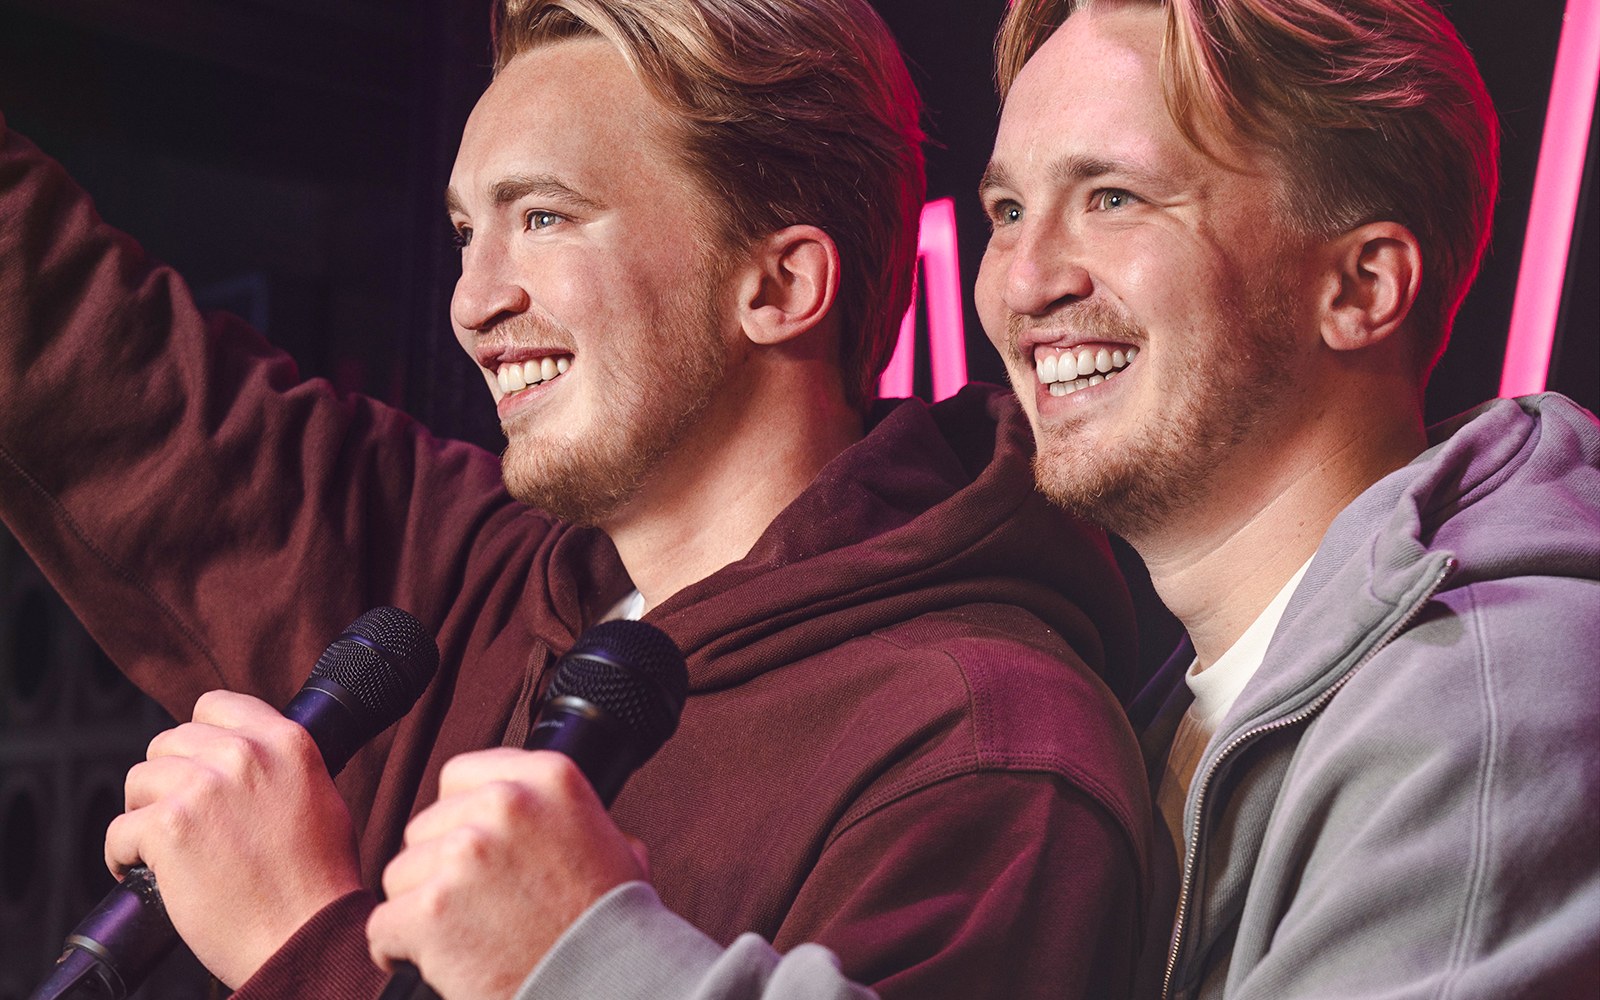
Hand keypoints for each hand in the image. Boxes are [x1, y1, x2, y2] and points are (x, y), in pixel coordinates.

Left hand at [105, 689, 361, 987]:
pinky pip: (119, 830)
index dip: (198, 737)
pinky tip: (146, 873)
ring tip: (162, 847)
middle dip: (167, 778)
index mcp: (285, 740)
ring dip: (144, 814)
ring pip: (139, 780)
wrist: (305, 935)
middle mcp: (244, 753)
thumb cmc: (318, 881)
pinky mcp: (170, 827)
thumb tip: (247, 758)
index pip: (215, 705)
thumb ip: (282, 768)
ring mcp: (204, 787)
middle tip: (180, 817)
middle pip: (169, 740)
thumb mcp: (321, 798)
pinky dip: (124, 856)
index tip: (196, 766)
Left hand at [366, 748, 647, 999]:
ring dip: (420, 908)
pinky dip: (400, 950)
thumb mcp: (609, 841)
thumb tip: (543, 812)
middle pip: (425, 827)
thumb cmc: (610, 925)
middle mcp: (505, 803)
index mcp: (548, 778)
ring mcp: (465, 854)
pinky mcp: (431, 909)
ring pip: (400, 874)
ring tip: (464, 936)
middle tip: (476, 905)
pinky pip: (383, 925)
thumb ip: (562, 815)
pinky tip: (440, 962)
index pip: (460, 775)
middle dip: (439, 868)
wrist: (609, 984)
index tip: (472, 847)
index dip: (460, 817)